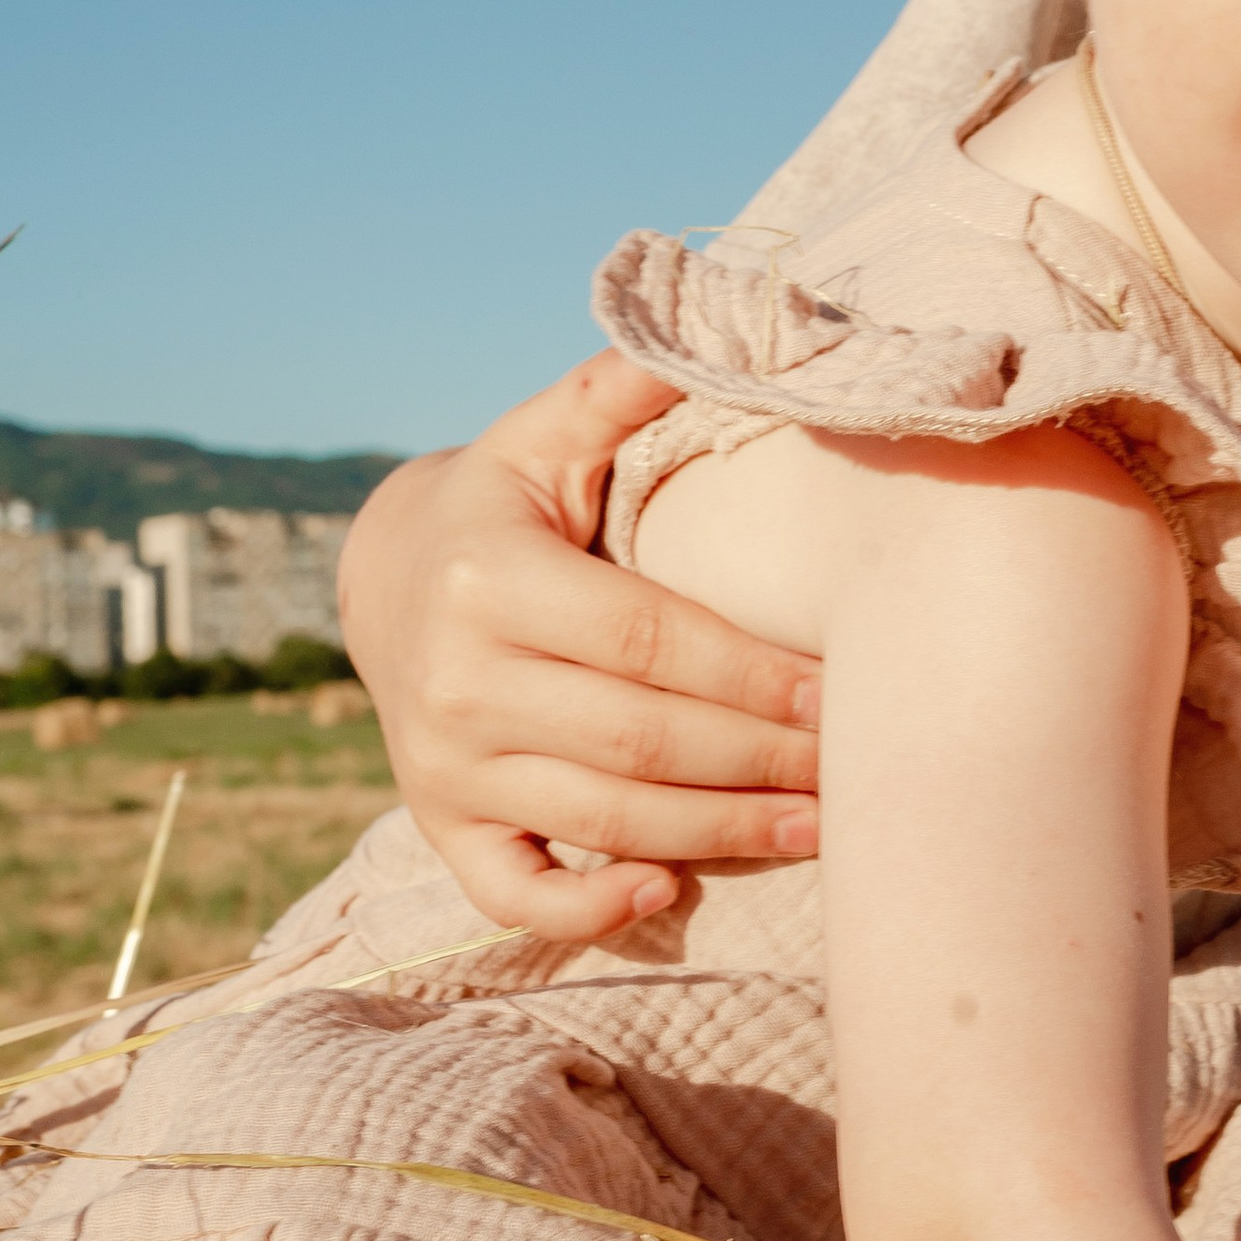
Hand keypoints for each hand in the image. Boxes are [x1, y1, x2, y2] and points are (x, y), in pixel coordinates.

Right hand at [335, 353, 821, 941]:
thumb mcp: (545, 436)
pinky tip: (671, 887)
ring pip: (601, 819)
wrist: (385, 577)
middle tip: (856, 772)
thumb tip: (724, 332)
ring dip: (719, 835)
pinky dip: (588, 908)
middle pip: (637, 741)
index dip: (749, 674)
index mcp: (488, 578)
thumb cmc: (504, 504)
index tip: (839, 690)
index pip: (647, 640)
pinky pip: (512, 893)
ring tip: (818, 831)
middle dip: (758, 762)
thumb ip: (623, 391)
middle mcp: (456, 681)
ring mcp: (443, 766)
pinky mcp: (440, 825)